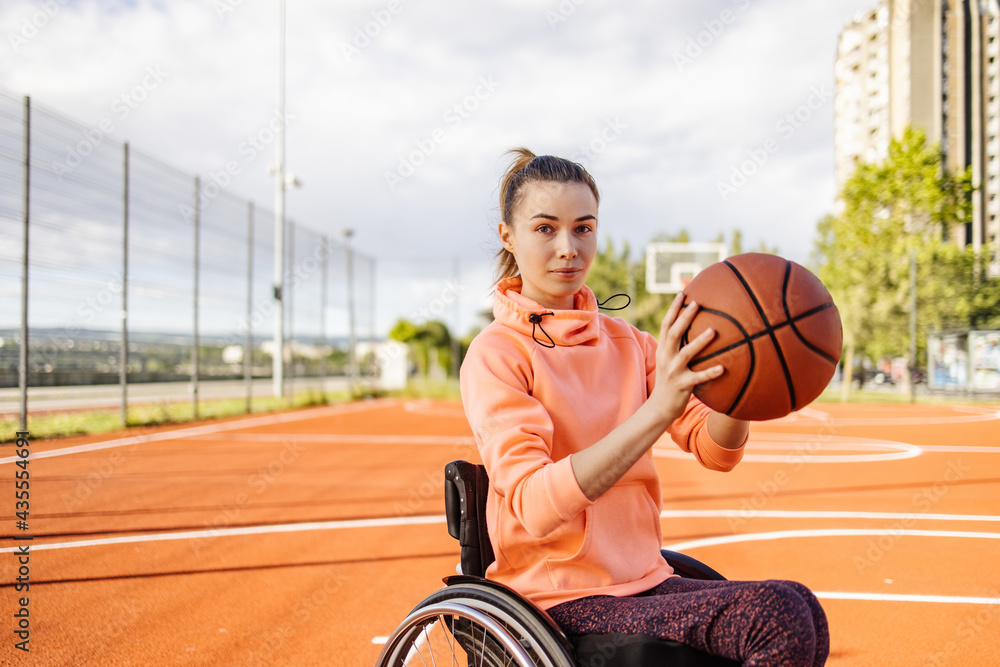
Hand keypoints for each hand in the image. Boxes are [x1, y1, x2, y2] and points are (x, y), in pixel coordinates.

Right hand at [648, 292, 723, 425]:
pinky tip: (723, 367)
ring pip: (686, 353)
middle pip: (673, 333)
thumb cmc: (670, 381)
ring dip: (699, 342)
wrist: (660, 407)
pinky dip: (710, 372)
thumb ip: (677, 346)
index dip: (674, 308)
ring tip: (713, 331)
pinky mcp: (682, 385)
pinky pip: (698, 377)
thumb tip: (696, 328)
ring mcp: (673, 372)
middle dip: (684, 317)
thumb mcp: (669, 360)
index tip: (683, 293)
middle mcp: (666, 358)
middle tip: (697, 304)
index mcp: (663, 349)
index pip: (666, 324)